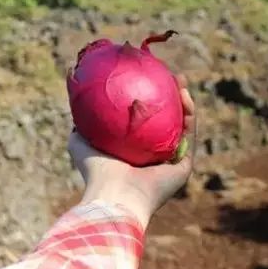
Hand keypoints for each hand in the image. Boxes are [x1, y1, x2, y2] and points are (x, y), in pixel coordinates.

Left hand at [68, 75, 195, 229]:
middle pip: (167, 121)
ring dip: (184, 101)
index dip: (149, 100)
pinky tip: (185, 96)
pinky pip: (190, 136)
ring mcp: (171, 163)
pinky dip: (190, 115)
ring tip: (180, 79)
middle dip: (170, 96)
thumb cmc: (95, 168)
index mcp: (133, 152)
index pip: (145, 122)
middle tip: (168, 74)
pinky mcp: (184, 167)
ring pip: (182, 126)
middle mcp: (153, 157)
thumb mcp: (79, 139)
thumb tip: (77, 98)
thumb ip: (80, 121)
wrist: (115, 194)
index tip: (147, 76)